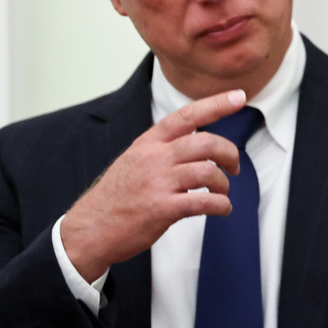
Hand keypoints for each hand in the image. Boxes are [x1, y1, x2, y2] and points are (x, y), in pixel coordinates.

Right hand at [60, 89, 247, 281]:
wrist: (89, 230)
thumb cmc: (116, 196)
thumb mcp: (134, 160)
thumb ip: (162, 148)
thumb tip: (195, 138)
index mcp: (149, 144)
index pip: (187, 116)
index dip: (215, 104)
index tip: (239, 97)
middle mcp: (154, 158)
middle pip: (205, 143)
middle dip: (229, 153)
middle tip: (234, 167)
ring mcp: (158, 183)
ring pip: (208, 172)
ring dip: (224, 184)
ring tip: (222, 192)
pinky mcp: (162, 209)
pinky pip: (204, 202)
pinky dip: (221, 205)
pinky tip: (222, 209)